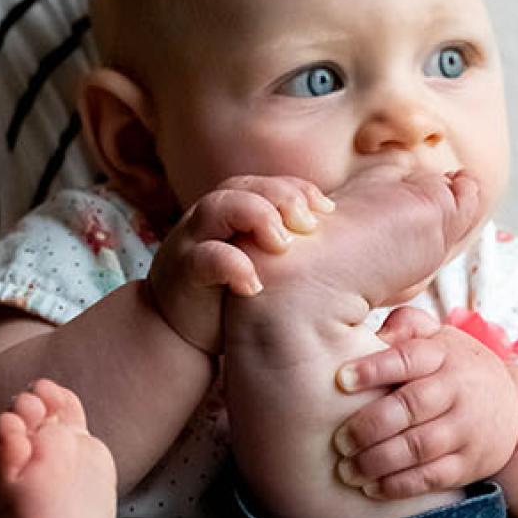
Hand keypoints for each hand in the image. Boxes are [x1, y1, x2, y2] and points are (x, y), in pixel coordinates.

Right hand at [144, 174, 334, 354]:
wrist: (178, 333)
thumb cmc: (230, 292)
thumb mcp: (262, 262)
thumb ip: (287, 243)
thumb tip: (338, 235)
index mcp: (233, 207)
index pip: (269, 184)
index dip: (300, 191)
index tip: (328, 212)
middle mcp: (211, 216)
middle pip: (245, 186)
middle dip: (282, 198)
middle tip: (310, 225)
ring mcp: (192, 239)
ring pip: (219, 207)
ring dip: (256, 217)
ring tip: (282, 245)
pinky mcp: (182, 272)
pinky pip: (203, 258)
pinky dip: (231, 265)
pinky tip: (254, 284)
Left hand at [333, 307, 517, 497]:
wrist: (514, 409)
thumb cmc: (455, 368)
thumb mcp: (438, 337)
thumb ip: (407, 325)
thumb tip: (376, 331)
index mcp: (444, 354)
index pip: (408, 358)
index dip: (374, 369)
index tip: (340, 380)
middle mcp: (458, 390)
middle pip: (411, 407)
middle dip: (370, 426)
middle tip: (339, 440)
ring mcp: (467, 428)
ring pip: (419, 447)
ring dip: (378, 461)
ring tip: (347, 469)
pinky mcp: (470, 463)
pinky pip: (433, 477)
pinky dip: (400, 485)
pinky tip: (372, 488)